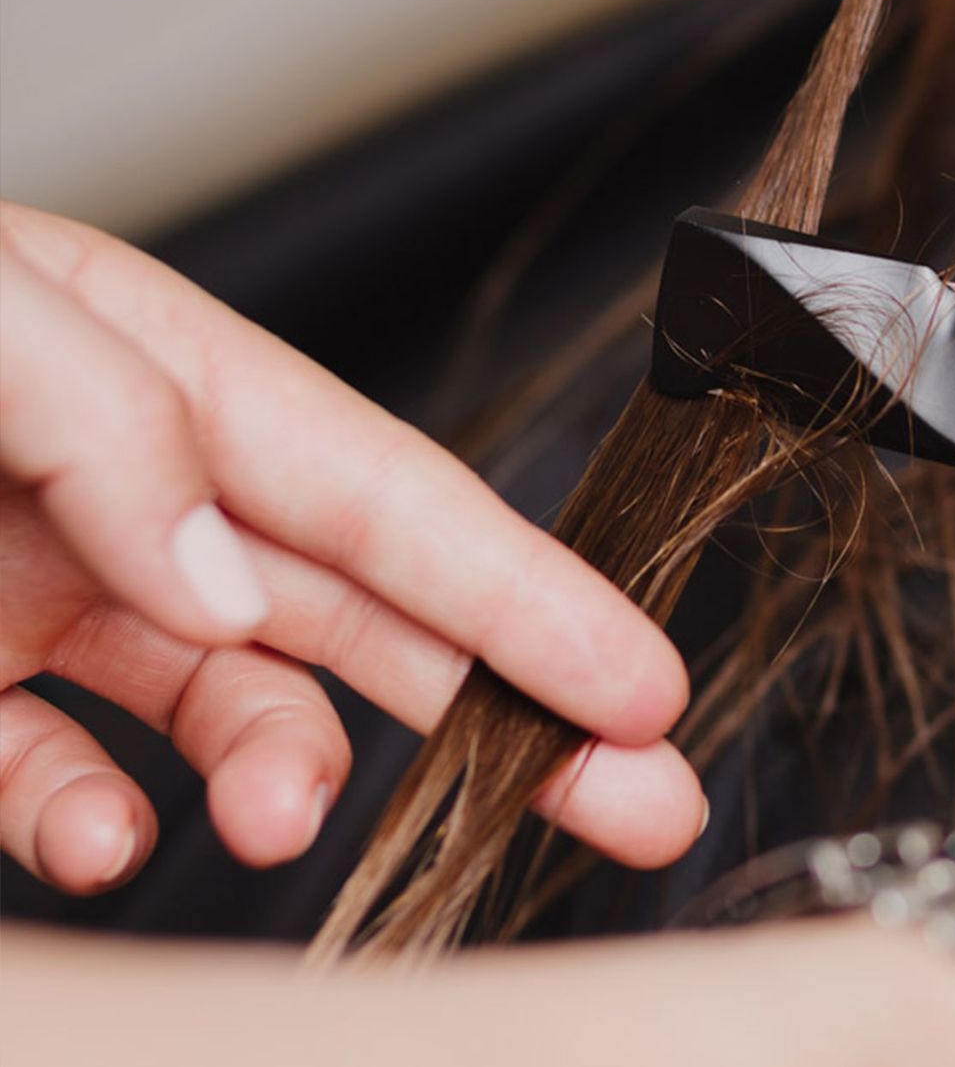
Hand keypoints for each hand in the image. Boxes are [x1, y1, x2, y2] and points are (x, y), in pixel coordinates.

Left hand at [0, 202, 701, 894]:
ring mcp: (59, 594)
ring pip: (235, 705)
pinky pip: (56, 780)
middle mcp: (141, 496)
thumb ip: (116, 427)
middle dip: (511, 714)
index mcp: (175, 375)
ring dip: (284, 775)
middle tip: (628, 800)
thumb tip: (232, 590)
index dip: (529, 595)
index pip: (391, 498)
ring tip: (276, 820)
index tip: (639, 686)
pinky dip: (91, 827)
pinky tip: (98, 837)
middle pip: (372, 616)